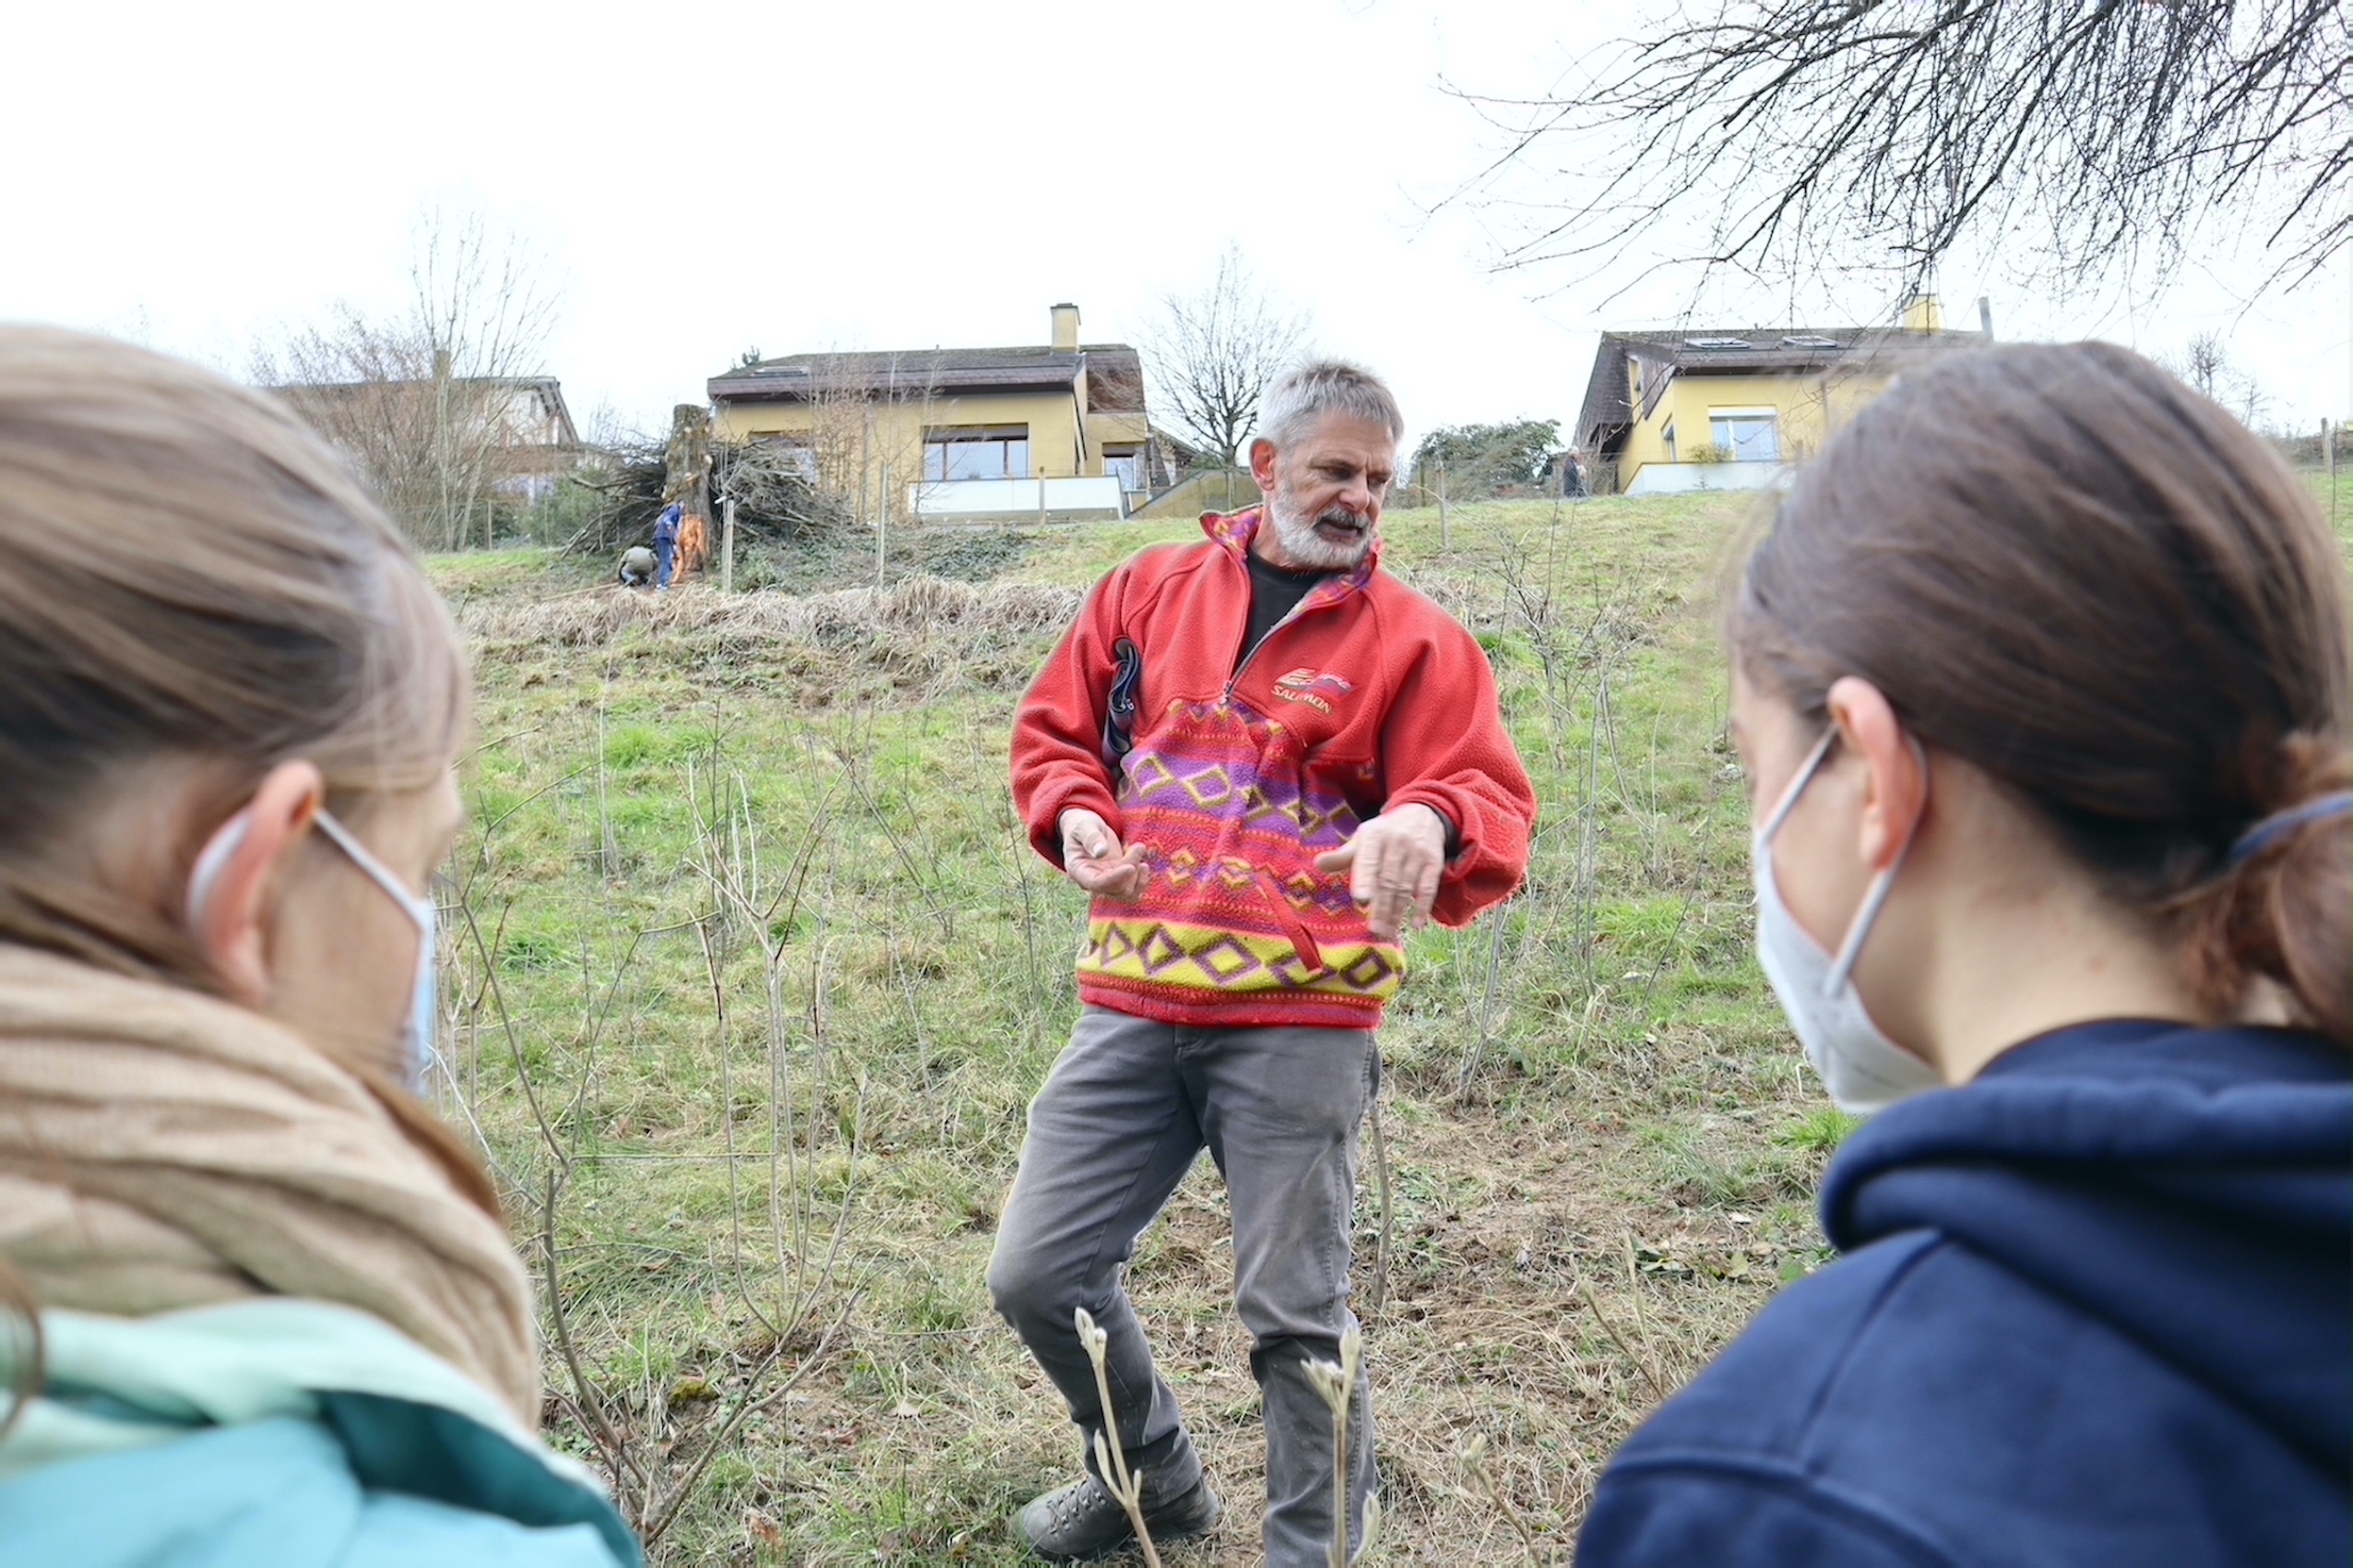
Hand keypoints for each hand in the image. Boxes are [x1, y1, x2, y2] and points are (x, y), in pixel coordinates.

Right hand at [1059, 809, 1148, 900]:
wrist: (1086, 828)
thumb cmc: (1082, 825)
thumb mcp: (1084, 827)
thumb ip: (1091, 838)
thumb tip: (1101, 852)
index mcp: (1078, 871)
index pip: (1097, 884)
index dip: (1115, 879)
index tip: (1131, 867)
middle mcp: (1092, 881)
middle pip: (1116, 888)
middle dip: (1130, 867)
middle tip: (1139, 845)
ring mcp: (1106, 881)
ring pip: (1128, 891)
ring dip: (1139, 874)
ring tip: (1139, 848)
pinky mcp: (1118, 878)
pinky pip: (1134, 885)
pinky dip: (1141, 872)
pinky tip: (1136, 852)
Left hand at [1315, 804, 1448, 940]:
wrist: (1423, 815)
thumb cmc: (1384, 834)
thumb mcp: (1363, 838)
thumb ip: (1343, 856)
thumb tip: (1318, 864)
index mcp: (1374, 836)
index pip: (1368, 861)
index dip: (1365, 880)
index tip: (1360, 900)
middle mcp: (1397, 842)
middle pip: (1388, 880)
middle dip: (1381, 907)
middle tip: (1374, 930)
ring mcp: (1417, 852)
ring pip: (1406, 888)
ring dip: (1397, 913)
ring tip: (1387, 932)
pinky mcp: (1434, 862)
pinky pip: (1428, 888)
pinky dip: (1422, 908)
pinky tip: (1416, 925)